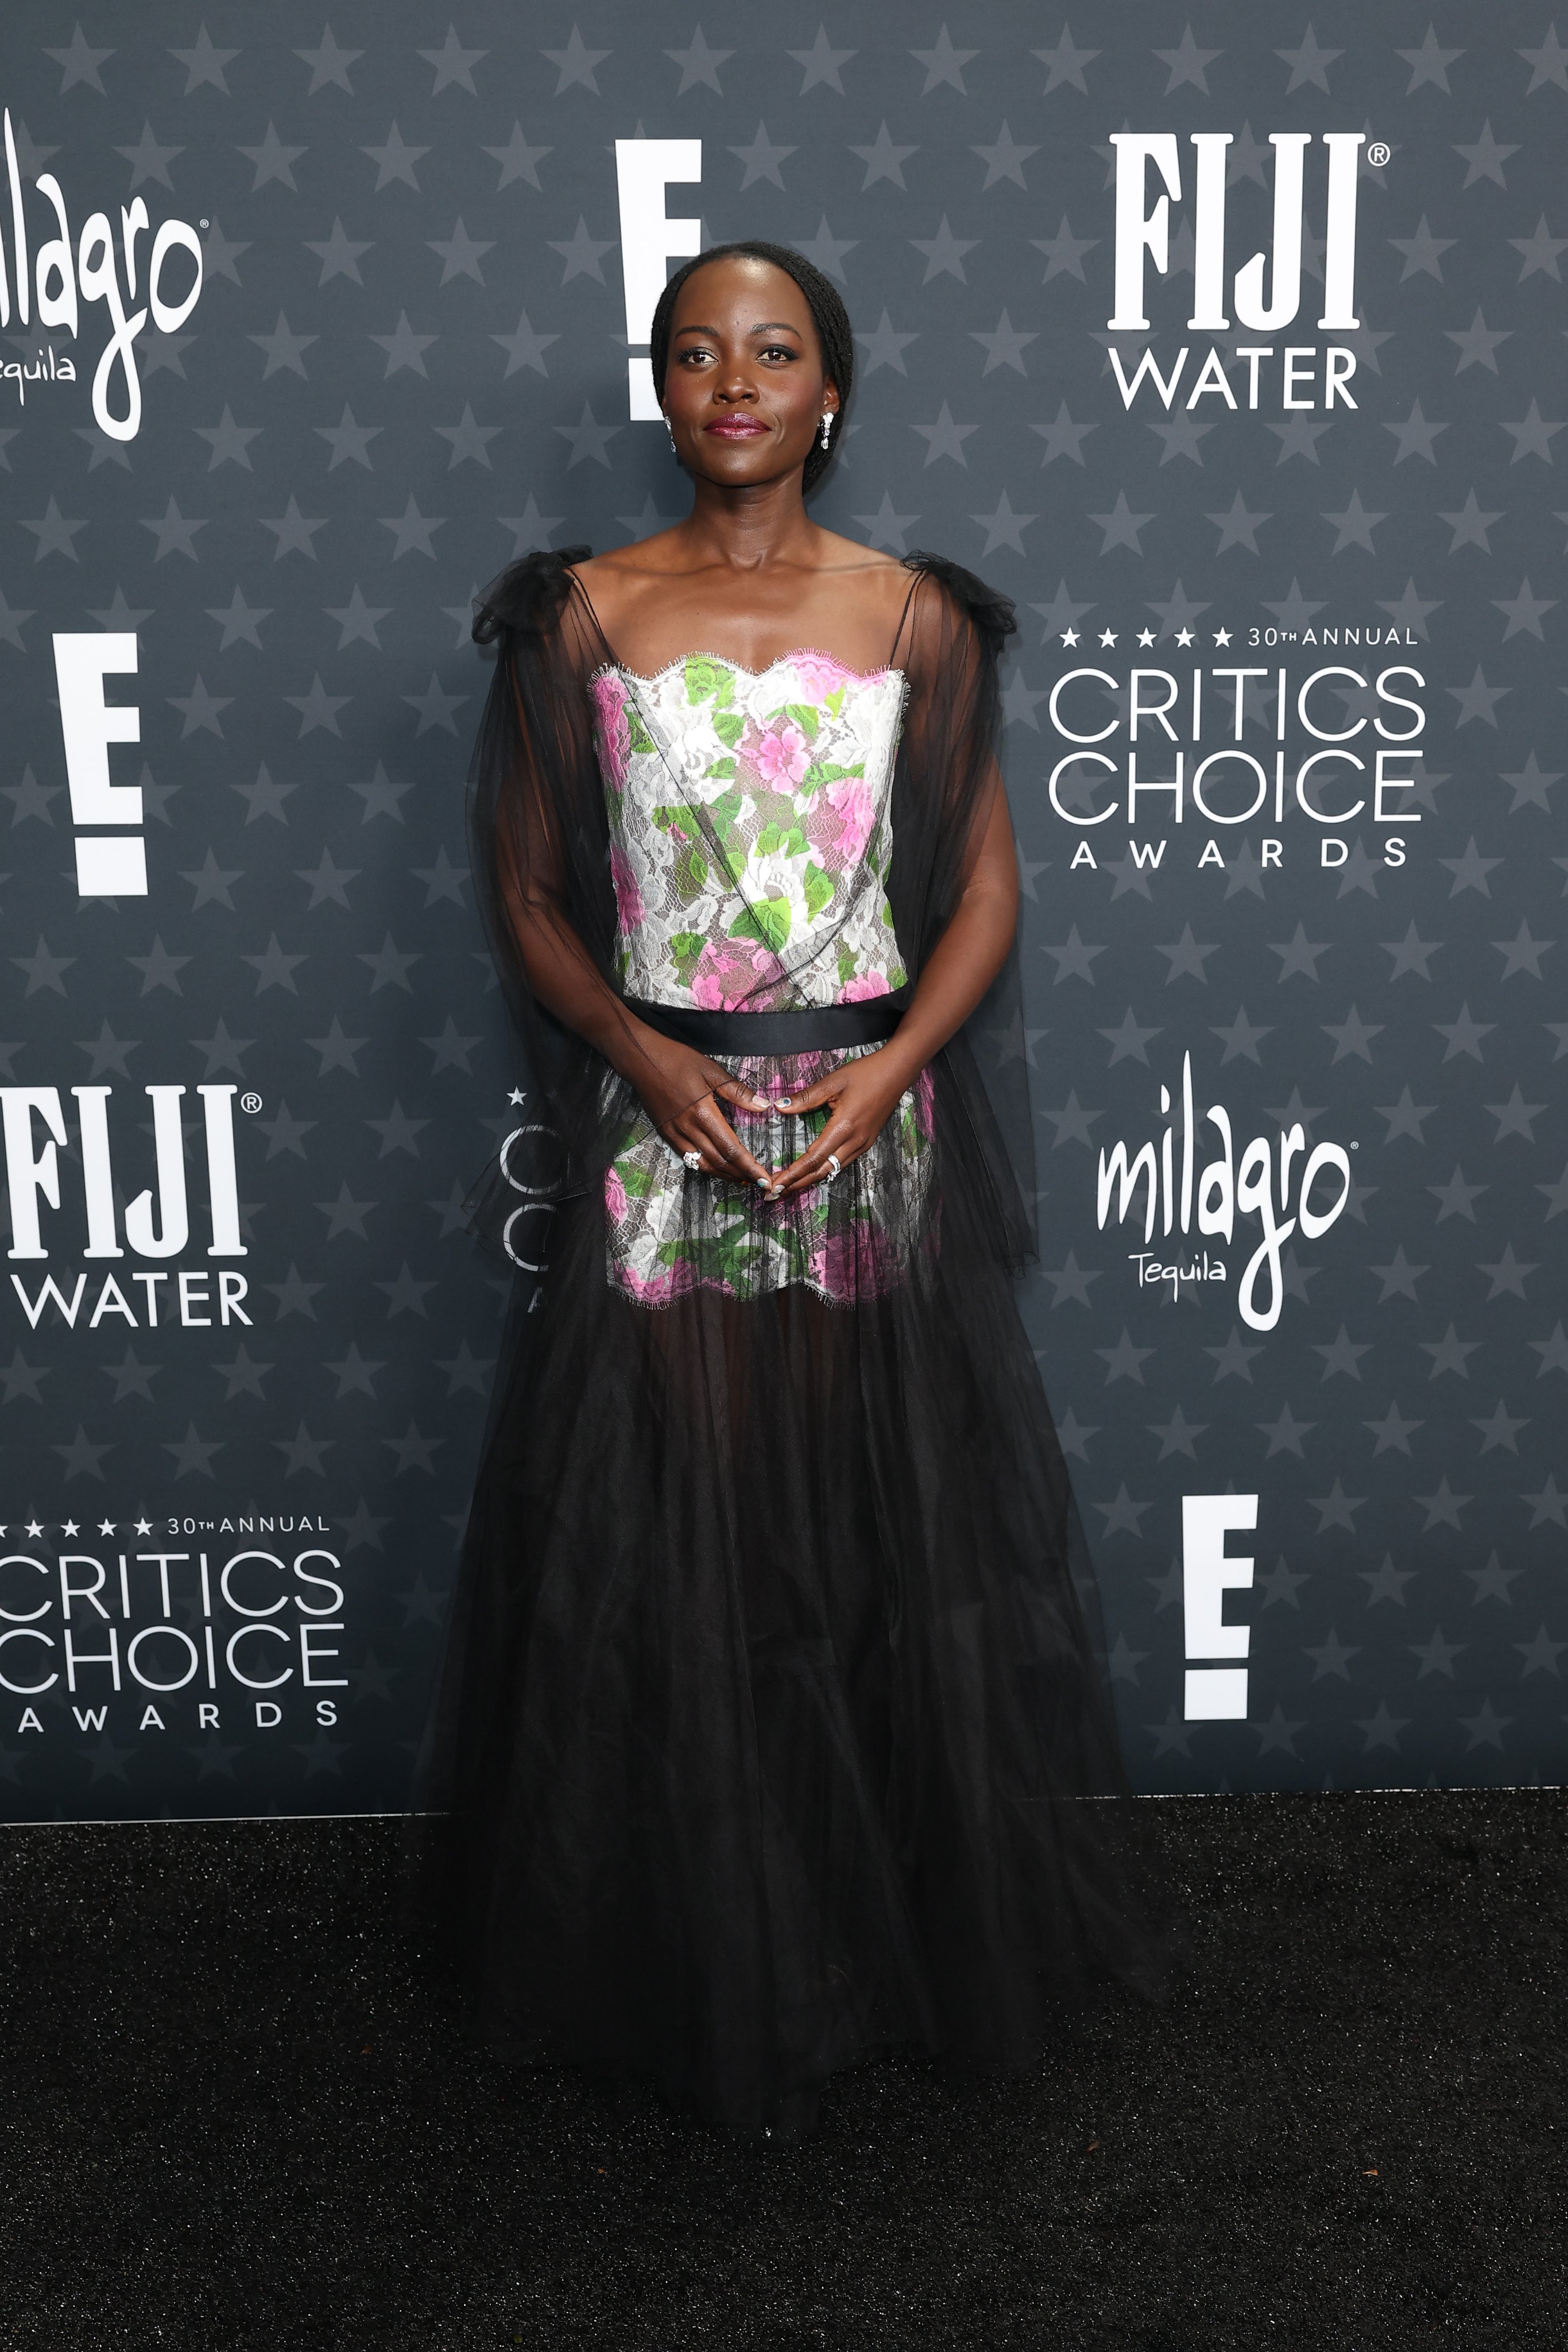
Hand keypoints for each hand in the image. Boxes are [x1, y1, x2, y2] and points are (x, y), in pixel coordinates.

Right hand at [623, 1029, 773, 1189]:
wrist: (641, 1060)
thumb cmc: (678, 1060)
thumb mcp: (711, 1070)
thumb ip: (737, 1092)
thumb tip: (763, 1106)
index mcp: (703, 1113)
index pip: (731, 1148)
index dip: (749, 1166)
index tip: (763, 1179)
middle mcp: (688, 1128)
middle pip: (718, 1161)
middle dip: (740, 1175)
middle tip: (757, 1182)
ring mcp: (674, 1133)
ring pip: (702, 1164)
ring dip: (723, 1175)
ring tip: (740, 1179)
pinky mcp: (665, 1134)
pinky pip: (687, 1157)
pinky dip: (704, 1167)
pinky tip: (716, 1167)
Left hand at [768, 1049, 917, 1198]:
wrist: (897, 1072)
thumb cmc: (866, 1073)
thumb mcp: (833, 1081)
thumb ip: (806, 1097)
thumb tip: (780, 1106)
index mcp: (844, 1128)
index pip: (813, 1158)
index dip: (793, 1173)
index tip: (775, 1184)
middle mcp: (854, 1141)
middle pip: (822, 1171)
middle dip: (798, 1183)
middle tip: (777, 1191)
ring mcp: (863, 1144)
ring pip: (833, 1170)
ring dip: (811, 1179)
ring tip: (791, 1184)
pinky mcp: (867, 1142)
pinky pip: (843, 1162)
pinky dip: (826, 1170)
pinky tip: (815, 1171)